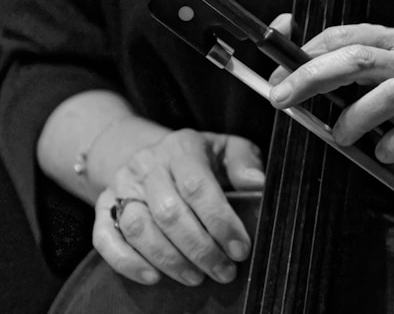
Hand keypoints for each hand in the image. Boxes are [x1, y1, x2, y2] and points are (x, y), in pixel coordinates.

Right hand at [92, 129, 263, 285]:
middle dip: (200, 249)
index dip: (220, 222)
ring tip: (196, 277)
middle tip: (223, 271)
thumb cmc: (200, 158)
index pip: (198, 186)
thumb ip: (245, 163)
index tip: (239, 249)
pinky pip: (105, 238)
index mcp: (182, 147)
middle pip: (169, 213)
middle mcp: (147, 165)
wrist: (154, 155)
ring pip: (138, 228)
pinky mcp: (103, 207)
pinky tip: (153, 278)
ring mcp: (122, 186)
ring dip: (169, 260)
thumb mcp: (227, 150)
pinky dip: (127, 262)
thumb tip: (257, 184)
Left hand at [268, 14, 393, 178]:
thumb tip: (281, 23)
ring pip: (390, 94)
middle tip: (285, 99)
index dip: (306, 57)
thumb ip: (314, 52)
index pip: (343, 38)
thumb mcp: (346, 77)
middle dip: (315, 78)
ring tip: (342, 136)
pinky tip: (380, 151)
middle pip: (360, 58)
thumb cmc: (377, 108)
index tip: (279, 80)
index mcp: (388, 43)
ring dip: (356, 118)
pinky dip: (390, 145)